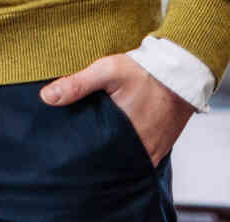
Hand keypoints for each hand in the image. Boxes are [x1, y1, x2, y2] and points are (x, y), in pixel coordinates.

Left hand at [39, 53, 193, 167]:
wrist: (183, 72)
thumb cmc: (145, 71)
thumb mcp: (107, 71)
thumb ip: (77, 84)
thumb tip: (46, 97)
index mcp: (124, 135)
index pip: (94, 154)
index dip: (79, 150)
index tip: (64, 145)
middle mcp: (140, 150)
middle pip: (109, 159)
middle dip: (93, 153)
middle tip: (75, 145)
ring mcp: (152, 151)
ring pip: (124, 159)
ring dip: (110, 152)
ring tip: (93, 143)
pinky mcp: (160, 148)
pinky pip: (138, 156)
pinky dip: (126, 151)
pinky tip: (114, 140)